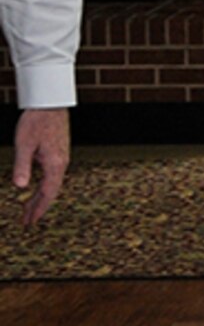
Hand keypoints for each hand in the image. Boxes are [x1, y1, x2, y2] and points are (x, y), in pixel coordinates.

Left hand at [12, 107, 69, 226]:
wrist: (50, 104)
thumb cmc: (37, 122)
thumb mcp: (24, 144)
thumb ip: (22, 166)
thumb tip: (20, 187)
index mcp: (55, 164)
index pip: (47, 192)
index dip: (39, 208)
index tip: (31, 221)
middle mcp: (61, 164)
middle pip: (51, 191)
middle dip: (38, 206)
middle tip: (28, 221)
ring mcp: (61, 158)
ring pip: (51, 184)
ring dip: (40, 197)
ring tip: (29, 208)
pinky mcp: (58, 153)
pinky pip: (51, 176)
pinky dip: (43, 186)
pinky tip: (35, 188)